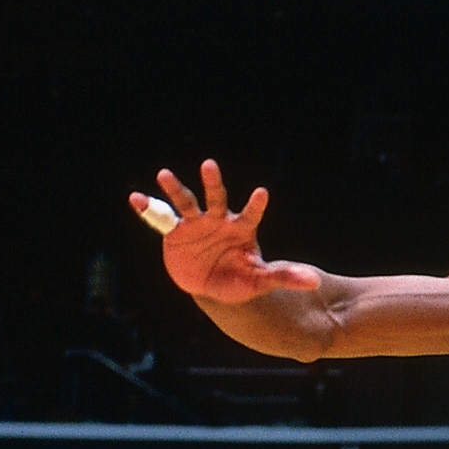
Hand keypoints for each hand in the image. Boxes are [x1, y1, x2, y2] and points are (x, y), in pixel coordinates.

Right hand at [131, 161, 320, 303]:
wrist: (213, 284)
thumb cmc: (241, 279)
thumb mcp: (261, 280)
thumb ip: (284, 277)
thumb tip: (314, 281)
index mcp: (242, 229)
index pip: (251, 214)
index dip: (256, 205)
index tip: (262, 193)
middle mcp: (218, 220)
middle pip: (216, 197)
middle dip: (212, 181)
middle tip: (209, 164)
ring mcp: (195, 223)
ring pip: (186, 202)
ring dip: (175, 188)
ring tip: (164, 173)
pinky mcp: (175, 232)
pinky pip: (160, 219)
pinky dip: (147, 208)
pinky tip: (134, 197)